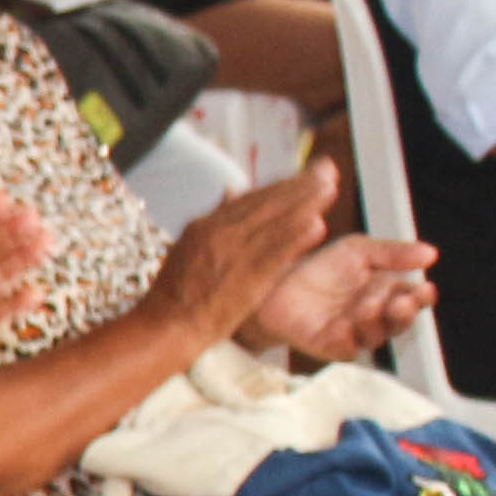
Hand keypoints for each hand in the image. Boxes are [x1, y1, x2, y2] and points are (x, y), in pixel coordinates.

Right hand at [144, 158, 338, 341]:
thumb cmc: (174, 294)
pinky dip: (297, 239)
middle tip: (328, 169)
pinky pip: (275, 254)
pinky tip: (318, 226)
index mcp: (206, 224)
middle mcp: (220, 232)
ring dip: (306, 204)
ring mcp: (232, 253)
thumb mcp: (188, 247)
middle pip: (268, 203)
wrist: (164, 326)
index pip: (251, 198)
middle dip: (301, 185)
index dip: (282, 184)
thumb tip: (231, 191)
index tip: (306, 175)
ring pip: (275, 223)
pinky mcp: (244, 278)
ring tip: (331, 189)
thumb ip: (214, 219)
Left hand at [252, 232, 437, 361]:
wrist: (277, 281)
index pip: (414, 299)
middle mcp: (375, 317)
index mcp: (388, 293)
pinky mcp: (328, 346)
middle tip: (402, 302)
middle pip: (399, 322)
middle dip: (403, 313)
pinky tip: (345, 327)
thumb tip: (431, 254)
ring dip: (375, 321)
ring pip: (374, 336)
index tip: (425, 288)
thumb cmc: (322, 268)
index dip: (422, 297)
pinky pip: (343, 349)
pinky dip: (346, 339)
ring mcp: (353, 334)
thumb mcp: (360, 250)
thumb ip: (393, 253)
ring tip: (368, 305)